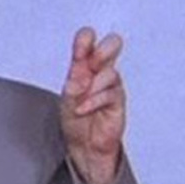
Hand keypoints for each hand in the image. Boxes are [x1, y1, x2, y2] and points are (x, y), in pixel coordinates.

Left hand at [60, 27, 125, 183]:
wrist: (83, 145)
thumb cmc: (75, 118)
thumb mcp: (66, 98)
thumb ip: (73, 85)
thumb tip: (76, 79)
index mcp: (83, 65)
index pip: (88, 41)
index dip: (86, 38)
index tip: (81, 44)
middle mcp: (99, 72)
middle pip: (112, 45)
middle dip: (102, 52)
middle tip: (90, 64)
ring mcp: (111, 86)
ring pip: (111, 72)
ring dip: (92, 85)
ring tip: (79, 98)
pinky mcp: (118, 101)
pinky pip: (110, 95)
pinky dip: (94, 101)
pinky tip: (83, 108)